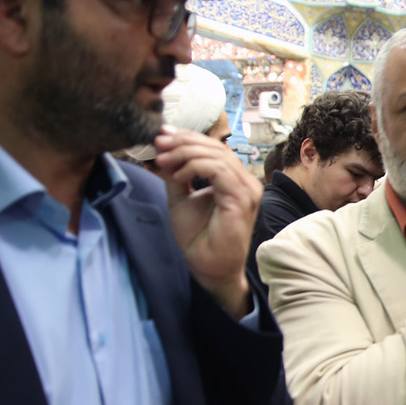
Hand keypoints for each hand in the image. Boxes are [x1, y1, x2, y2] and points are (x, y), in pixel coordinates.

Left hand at [153, 126, 261, 317]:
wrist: (208, 267)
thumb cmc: (199, 238)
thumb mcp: (180, 198)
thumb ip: (176, 174)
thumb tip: (164, 150)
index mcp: (233, 179)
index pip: (213, 148)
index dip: (187, 137)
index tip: (161, 136)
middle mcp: (245, 182)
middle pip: (216, 147)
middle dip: (183, 141)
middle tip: (158, 143)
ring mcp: (247, 190)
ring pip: (217, 155)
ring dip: (186, 153)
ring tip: (163, 160)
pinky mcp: (241, 199)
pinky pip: (219, 171)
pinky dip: (195, 167)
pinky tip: (178, 176)